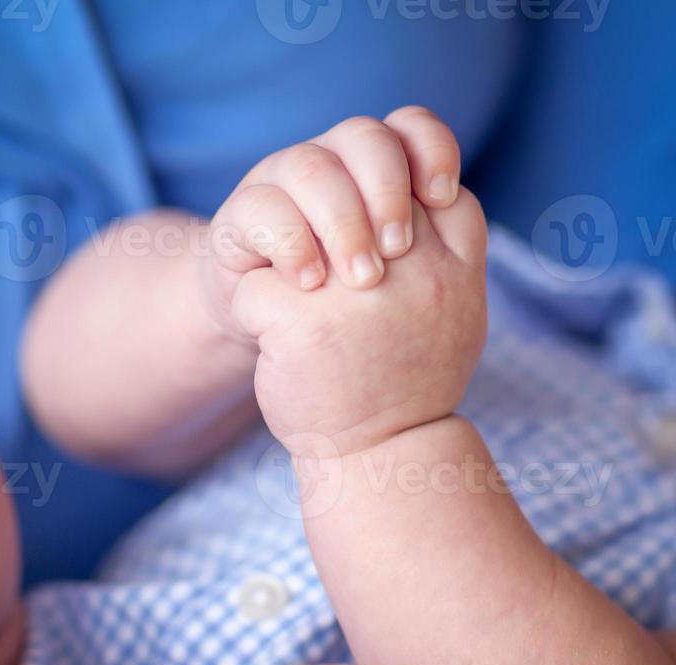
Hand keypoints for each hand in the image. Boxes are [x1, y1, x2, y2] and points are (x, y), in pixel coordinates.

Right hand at [202, 107, 462, 336]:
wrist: (289, 360)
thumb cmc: (356, 326)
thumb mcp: (406, 289)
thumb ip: (435, 247)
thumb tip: (458, 212)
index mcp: (378, 173)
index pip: (413, 130)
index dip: (433, 150)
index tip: (443, 198)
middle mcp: (331, 166)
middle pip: (364, 137)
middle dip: (387, 189)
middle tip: (398, 251)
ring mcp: (281, 187)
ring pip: (311, 165)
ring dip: (342, 219)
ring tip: (361, 279)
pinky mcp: (240, 220)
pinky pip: (262, 207)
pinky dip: (291, 242)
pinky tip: (311, 283)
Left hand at [231, 186, 487, 457]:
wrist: (381, 455)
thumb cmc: (409, 381)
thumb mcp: (458, 314)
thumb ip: (451, 253)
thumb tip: (433, 193)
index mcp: (453, 265)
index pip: (430, 159)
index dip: (403, 163)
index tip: (385, 213)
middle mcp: (414, 270)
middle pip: (365, 165)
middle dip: (336, 195)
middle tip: (334, 261)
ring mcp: (357, 293)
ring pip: (299, 211)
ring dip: (292, 245)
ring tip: (304, 295)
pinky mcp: (303, 323)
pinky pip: (257, 282)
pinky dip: (257, 306)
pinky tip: (276, 340)